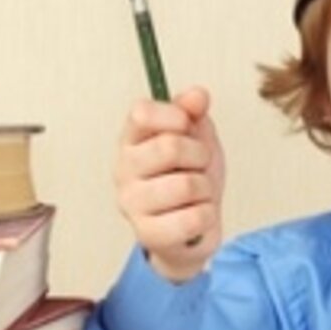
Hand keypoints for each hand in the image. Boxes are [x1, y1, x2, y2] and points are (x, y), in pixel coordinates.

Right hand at [115, 86, 225, 282]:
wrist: (193, 230)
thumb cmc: (189, 178)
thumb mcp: (196, 139)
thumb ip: (194, 113)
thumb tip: (198, 94)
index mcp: (132, 140)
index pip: (142, 113)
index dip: (175, 116)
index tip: (186, 127)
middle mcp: (123, 170)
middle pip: (170, 146)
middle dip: (200, 156)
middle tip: (198, 166)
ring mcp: (131, 204)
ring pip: (187, 185)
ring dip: (205, 189)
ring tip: (196, 194)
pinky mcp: (148, 234)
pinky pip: (195, 217)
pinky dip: (206, 216)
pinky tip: (194, 216)